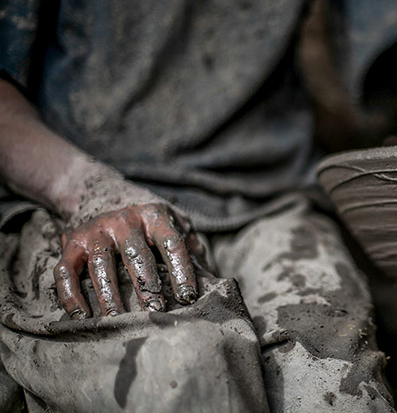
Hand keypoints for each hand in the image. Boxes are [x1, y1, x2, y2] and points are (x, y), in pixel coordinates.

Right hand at [0, 81, 199, 317]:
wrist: (101, 193)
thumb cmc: (148, 221)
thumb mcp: (174, 224)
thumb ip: (192, 249)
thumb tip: (213, 280)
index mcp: (155, 216)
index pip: (172, 244)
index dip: (181, 271)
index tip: (188, 297)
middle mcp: (124, 220)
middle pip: (136, 254)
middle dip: (146, 284)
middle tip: (156, 311)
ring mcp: (95, 231)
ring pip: (100, 264)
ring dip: (109, 295)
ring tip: (119, 321)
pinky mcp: (71, 244)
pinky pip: (66, 272)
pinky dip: (71, 296)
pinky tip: (83, 317)